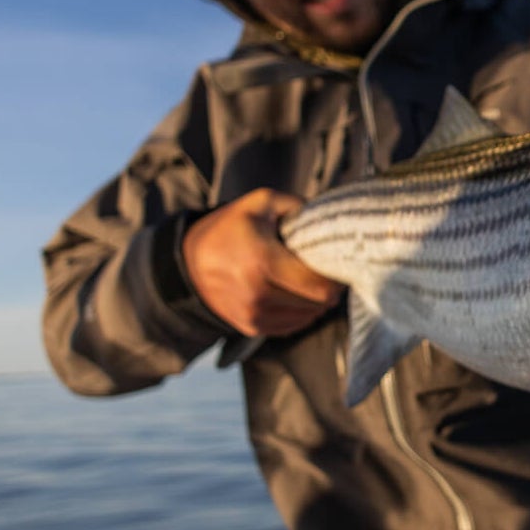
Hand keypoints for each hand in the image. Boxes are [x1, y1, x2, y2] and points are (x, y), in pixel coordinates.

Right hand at [182, 189, 343, 336]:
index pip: (320, 286)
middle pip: (317, 304)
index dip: (337, 277)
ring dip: (315, 302)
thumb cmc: (231, 227)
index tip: (339, 265)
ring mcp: (253, 315)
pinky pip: (291, 326)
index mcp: (263, 262)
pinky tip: (295, 294)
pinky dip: (300, 313)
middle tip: (329, 273)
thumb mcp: (262, 203)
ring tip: (310, 282)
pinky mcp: (251, 327)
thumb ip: (299, 207)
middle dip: (329, 289)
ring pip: (307, 318)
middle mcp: (257, 294)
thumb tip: (330, 221)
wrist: (190, 259)